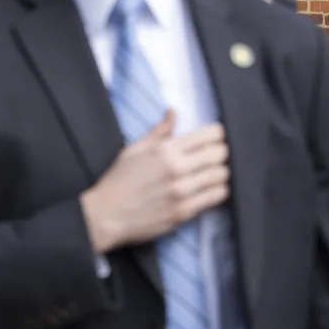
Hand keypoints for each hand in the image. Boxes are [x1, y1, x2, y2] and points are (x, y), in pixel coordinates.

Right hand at [80, 111, 229, 254]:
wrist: (105, 216)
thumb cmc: (117, 182)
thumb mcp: (134, 150)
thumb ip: (159, 132)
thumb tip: (174, 113)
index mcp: (164, 150)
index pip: (209, 135)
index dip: (218, 134)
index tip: (216, 137)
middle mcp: (176, 169)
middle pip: (220, 154)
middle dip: (222, 152)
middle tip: (216, 156)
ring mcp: (182, 192)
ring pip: (222, 176)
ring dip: (221, 173)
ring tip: (213, 173)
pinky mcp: (184, 212)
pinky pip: (216, 197)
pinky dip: (218, 191)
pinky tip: (210, 189)